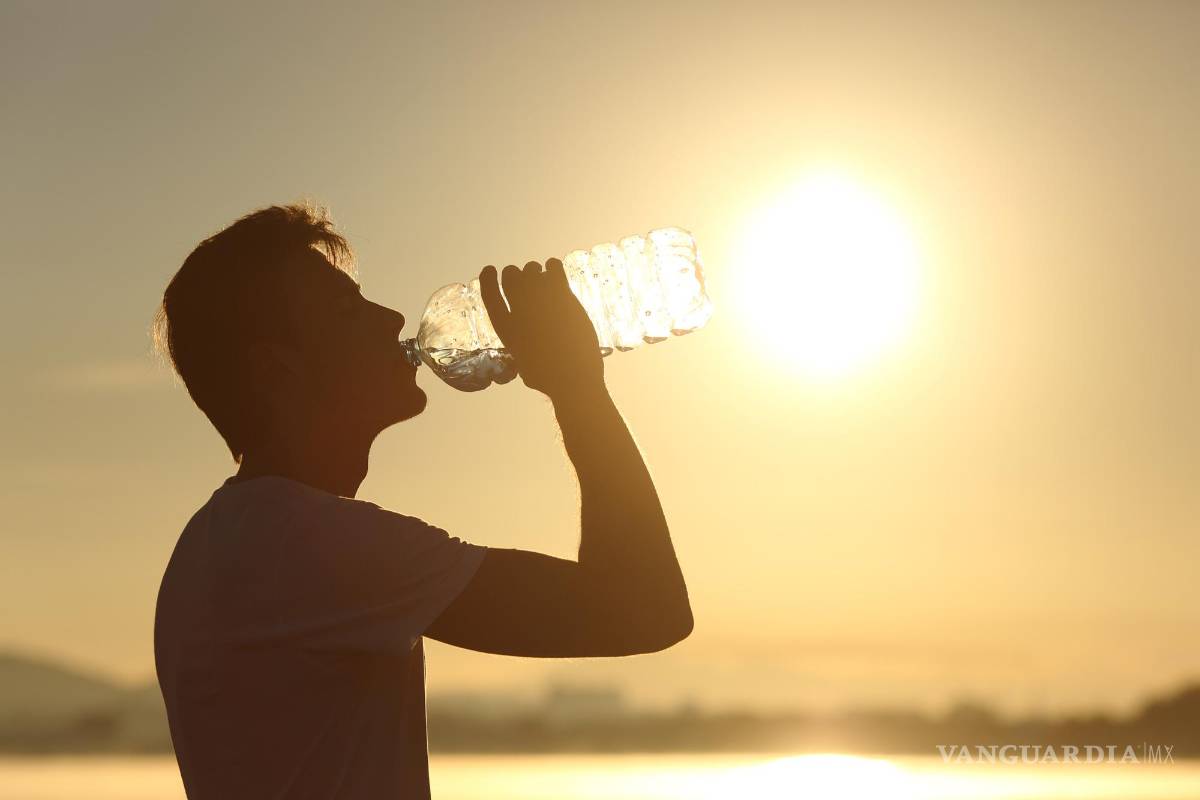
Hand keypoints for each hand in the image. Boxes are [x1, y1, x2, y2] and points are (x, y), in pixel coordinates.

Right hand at [479, 259, 605, 399]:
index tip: (490, 269)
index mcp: (506, 328)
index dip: (487, 279)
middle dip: (516, 275)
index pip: (490, 294)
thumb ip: (520, 349)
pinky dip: (553, 266)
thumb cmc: (548, 379)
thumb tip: (522, 349)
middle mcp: (519, 310)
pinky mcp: (562, 297)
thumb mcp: (523, 365)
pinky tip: (556, 272)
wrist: (573, 377)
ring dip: (535, 271)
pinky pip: (553, 268)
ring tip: (544, 278)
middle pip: (511, 277)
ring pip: (531, 269)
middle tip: (527, 280)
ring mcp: (540, 301)